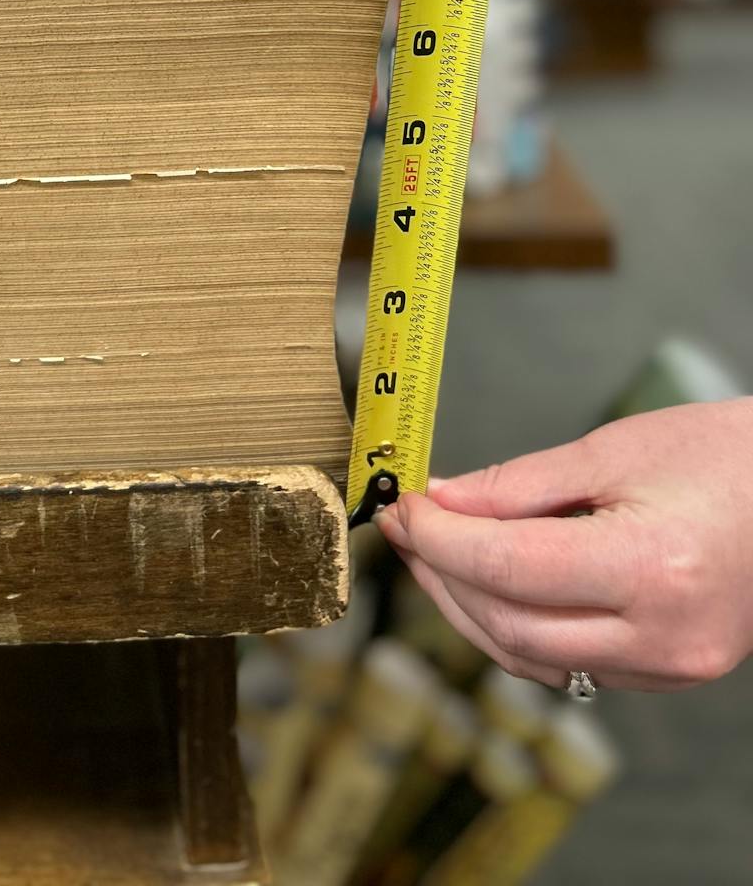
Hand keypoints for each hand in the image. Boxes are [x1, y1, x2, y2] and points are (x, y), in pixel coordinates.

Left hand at [375, 400, 752, 690]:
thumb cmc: (726, 457)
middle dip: (443, 576)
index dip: (439, 540)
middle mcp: (660, 636)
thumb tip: (443, 499)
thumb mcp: (613, 450)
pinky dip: (518, 630)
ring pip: (532, 659)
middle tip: (407, 528)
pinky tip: (492, 586)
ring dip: (470, 610)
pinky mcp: (670, 673)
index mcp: (650, 569)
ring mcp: (669, 666)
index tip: (403, 508)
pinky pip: (571, 666)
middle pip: (510, 625)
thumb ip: (518, 484)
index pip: (507, 570)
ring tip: (435, 555)